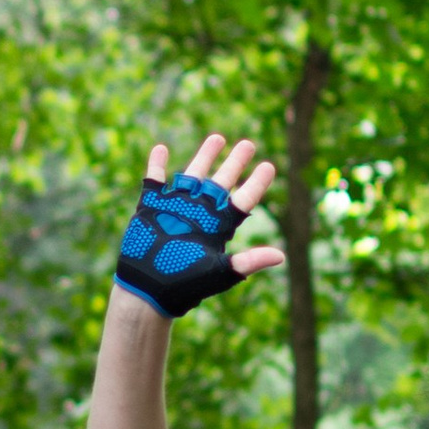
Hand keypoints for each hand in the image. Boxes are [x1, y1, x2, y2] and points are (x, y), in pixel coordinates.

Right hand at [112, 136, 282, 321]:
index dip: (257, 183)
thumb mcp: (220, 272)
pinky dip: (156, 164)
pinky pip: (154, 181)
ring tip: (218, 138)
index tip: (269, 166)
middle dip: (235, 162)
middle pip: (222, 182)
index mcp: (218, 226)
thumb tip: (281, 257)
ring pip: (193, 174)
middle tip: (248, 144)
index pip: (243, 200)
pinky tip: (161, 148)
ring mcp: (175, 208)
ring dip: (204, 156)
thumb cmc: (186, 285)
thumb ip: (248, 262)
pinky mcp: (150, 208)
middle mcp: (200, 213)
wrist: (148, 291)